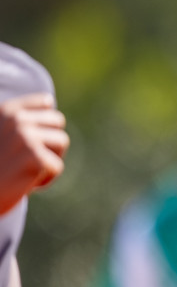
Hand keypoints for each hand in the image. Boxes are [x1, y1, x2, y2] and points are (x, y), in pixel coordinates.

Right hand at [0, 95, 66, 213]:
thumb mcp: (1, 136)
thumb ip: (18, 121)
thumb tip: (50, 102)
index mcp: (6, 111)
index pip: (45, 102)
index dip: (45, 123)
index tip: (30, 141)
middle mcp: (16, 119)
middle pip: (57, 122)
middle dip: (50, 141)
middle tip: (30, 159)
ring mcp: (25, 136)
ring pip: (61, 142)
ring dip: (49, 159)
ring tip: (26, 170)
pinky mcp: (34, 157)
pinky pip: (56, 166)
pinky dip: (44, 179)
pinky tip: (24, 184)